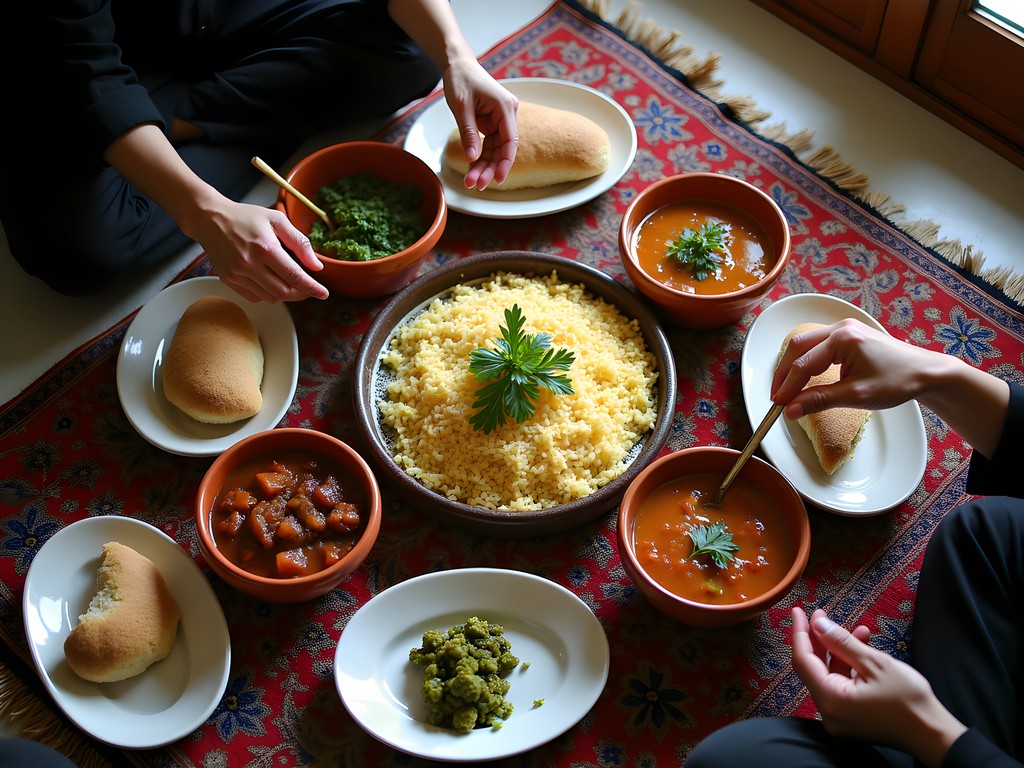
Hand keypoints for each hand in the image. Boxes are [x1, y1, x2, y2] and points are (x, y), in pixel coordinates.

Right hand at [185, 198, 328, 303]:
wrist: (209, 219)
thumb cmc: (245, 217)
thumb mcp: (276, 220)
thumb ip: (299, 242)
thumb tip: (316, 266)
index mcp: (265, 247)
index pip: (294, 276)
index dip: (312, 287)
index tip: (324, 293)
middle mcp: (249, 264)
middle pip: (284, 292)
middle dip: (301, 292)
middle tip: (307, 286)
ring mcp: (237, 274)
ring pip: (270, 297)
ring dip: (284, 292)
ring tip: (286, 278)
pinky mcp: (228, 280)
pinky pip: (255, 297)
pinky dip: (267, 293)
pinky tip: (268, 279)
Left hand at [442, 58, 518, 189]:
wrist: (458, 65)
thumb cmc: (461, 79)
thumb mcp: (461, 106)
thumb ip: (468, 132)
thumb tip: (473, 158)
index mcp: (505, 107)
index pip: (510, 141)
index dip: (505, 162)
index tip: (498, 179)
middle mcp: (507, 115)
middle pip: (503, 149)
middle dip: (490, 169)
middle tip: (476, 185)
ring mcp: (500, 121)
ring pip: (495, 151)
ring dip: (484, 167)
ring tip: (470, 182)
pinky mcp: (491, 124)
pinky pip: (488, 146)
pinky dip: (480, 158)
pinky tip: (472, 172)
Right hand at [771, 319, 936, 418]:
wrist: (926, 372)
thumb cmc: (897, 382)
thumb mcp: (856, 395)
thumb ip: (820, 400)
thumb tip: (791, 410)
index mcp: (843, 339)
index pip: (804, 364)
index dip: (787, 386)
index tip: (778, 405)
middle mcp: (841, 327)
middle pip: (798, 347)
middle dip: (784, 373)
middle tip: (777, 396)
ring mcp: (845, 328)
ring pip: (806, 343)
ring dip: (793, 365)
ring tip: (786, 388)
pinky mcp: (848, 334)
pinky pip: (817, 344)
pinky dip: (806, 360)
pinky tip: (804, 375)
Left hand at [791, 607, 964, 766]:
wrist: (933, 735)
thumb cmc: (909, 700)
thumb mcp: (875, 663)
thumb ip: (842, 642)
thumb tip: (818, 624)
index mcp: (830, 699)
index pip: (803, 660)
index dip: (800, 632)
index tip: (798, 610)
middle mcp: (828, 712)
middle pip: (814, 668)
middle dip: (820, 639)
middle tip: (824, 615)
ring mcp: (838, 717)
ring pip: (829, 675)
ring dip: (840, 651)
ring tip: (860, 630)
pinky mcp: (850, 718)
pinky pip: (840, 686)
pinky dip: (848, 667)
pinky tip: (863, 649)